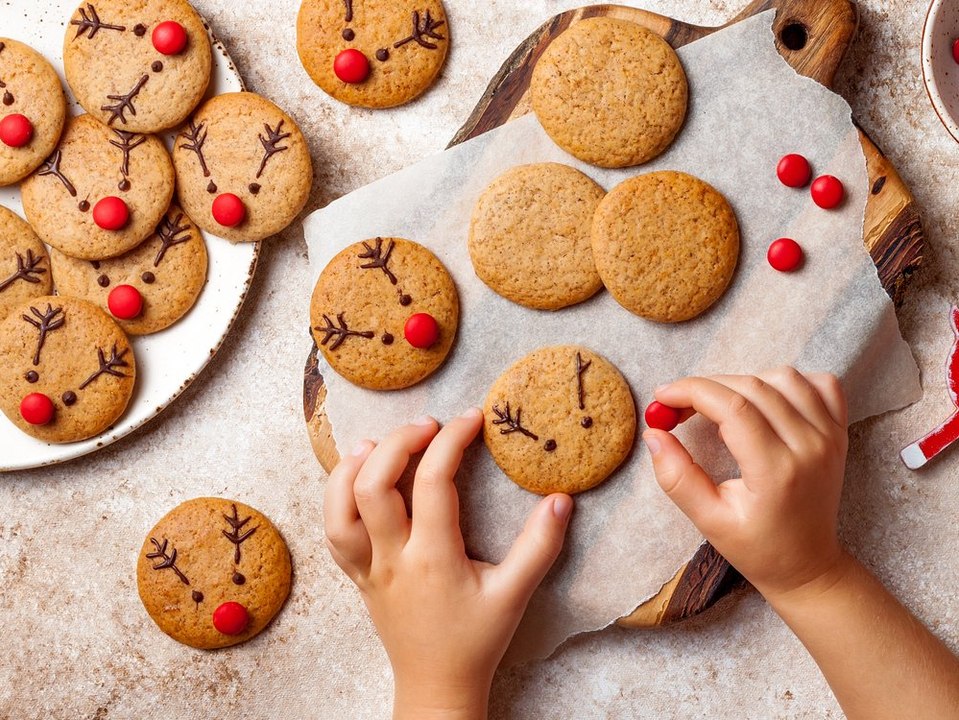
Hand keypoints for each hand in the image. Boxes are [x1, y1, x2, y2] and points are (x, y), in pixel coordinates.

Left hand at [324, 408, 573, 719]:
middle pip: (374, 485)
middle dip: (398, 442)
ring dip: (354, 467)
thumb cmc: (476, 641)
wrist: (437, 687)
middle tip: (429, 425)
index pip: (434, 483)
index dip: (452, 441)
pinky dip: (336, 497)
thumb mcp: (515, 595)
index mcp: (434, 558)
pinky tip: (355, 478)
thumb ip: (539, 547)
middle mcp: (392, 559)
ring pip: (339, 508)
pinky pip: (333, 532)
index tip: (472, 419)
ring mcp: (368, 568)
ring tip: (378, 443)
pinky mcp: (357, 576)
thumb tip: (560, 499)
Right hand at [643, 367, 848, 600]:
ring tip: (719, 406)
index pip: (731, 407)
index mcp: (776, 471)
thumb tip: (654, 434)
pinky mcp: (839, 433)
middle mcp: (809, 446)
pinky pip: (820, 384)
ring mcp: (829, 437)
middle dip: (706, 387)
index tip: (662, 397)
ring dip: (743, 381)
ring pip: (784, 378)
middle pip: (752, 387)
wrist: (808, 566)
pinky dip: (789, 382)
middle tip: (678, 406)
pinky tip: (765, 400)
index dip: (691, 392)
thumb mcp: (708, 521)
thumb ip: (677, 477)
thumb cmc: (758, 549)